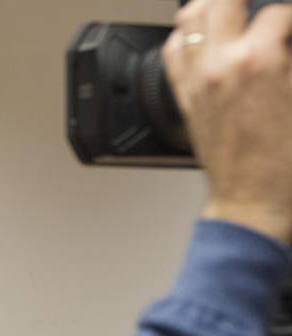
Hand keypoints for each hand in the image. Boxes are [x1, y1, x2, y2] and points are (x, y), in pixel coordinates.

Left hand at [164, 0, 291, 242]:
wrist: (252, 198)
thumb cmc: (284, 162)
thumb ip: (289, 60)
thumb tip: (284, 44)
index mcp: (258, 62)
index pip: (278, 12)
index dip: (291, 18)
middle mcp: (220, 65)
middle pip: (223, 1)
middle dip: (245, 0)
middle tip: (258, 7)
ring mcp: (197, 79)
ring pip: (190, 19)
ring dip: (212, 7)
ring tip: (230, 8)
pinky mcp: (184, 96)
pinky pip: (173, 52)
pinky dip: (185, 35)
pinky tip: (201, 34)